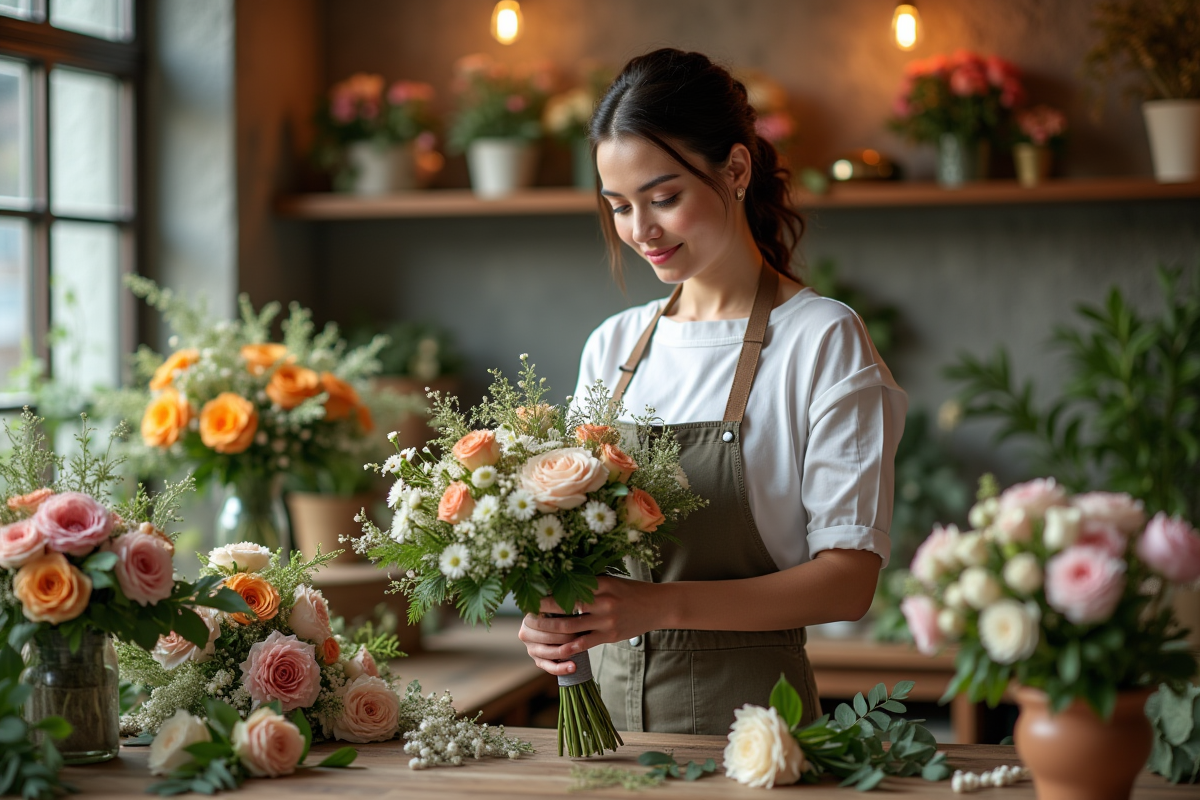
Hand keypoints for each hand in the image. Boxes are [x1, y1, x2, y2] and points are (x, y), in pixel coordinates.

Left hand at [517, 576, 663, 675]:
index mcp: (600, 583)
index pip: (566, 587)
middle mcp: (602, 601)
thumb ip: (589, 582)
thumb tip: (559, 580)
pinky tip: (554, 648)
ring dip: (549, 629)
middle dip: (541, 611)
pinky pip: (582, 643)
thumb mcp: (610, 580)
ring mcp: (606, 620)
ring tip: (535, 629)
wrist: (657, 605)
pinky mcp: (609, 636)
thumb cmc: (630, 590)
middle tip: (526, 612)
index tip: (531, 592)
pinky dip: (567, 647)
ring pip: (569, 627)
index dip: (546, 591)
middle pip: (563, 607)